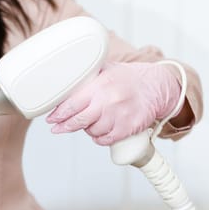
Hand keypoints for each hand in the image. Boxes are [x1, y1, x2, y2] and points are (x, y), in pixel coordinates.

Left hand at [46, 62, 181, 144]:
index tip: (51, 119)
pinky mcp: (127, 129)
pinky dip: (99, 137)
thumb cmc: (129, 79)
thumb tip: (63, 82)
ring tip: (92, 121)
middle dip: (65, 126)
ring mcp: (118, 116)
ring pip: (91, 131)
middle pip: (78, 121)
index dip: (59, 114)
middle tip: (57, 128)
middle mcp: (108, 101)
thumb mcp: (107, 69)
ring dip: (87, 129)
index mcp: (101, 85)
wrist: (157, 87)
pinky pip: (105, 140)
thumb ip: (87, 77)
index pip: (72, 103)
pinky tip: (100, 131)